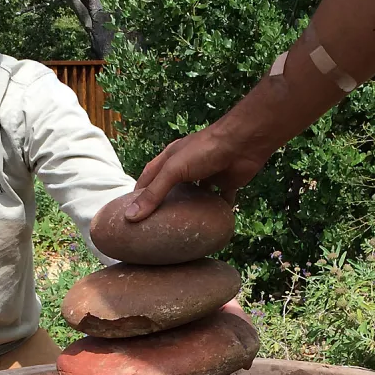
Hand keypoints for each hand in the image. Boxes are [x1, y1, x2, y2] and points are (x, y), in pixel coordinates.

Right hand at [125, 104, 280, 221]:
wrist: (244, 143)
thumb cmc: (205, 150)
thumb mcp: (174, 170)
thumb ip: (154, 193)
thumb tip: (131, 217)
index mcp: (171, 158)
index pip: (149, 178)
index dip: (139, 194)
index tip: (130, 213)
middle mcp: (187, 166)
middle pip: (171, 188)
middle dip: (163, 205)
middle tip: (153, 228)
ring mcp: (207, 176)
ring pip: (194, 197)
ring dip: (188, 211)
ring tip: (179, 231)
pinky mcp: (225, 184)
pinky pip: (218, 202)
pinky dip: (215, 212)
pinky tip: (209, 227)